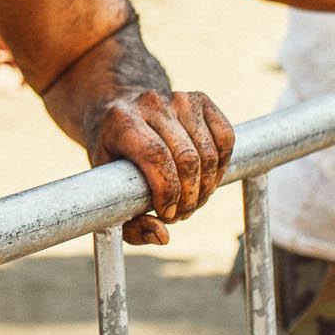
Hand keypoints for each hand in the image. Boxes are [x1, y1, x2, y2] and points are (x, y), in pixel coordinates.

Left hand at [87, 90, 234, 246]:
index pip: (156, 156)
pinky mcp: (200, 99)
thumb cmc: (114, 158)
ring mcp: (178, 98)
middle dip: (189, 197)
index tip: (166, 213)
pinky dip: (222, 166)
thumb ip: (129, 224)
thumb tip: (163, 236)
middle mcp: (150, 103)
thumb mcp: (108, 191)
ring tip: (192, 200)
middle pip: (187, 159)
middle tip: (180, 213)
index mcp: (121, 121)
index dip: (168, 192)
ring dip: (207, 187)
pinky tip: (207, 178)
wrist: (118, 111)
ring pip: (209, 153)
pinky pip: (226, 137)